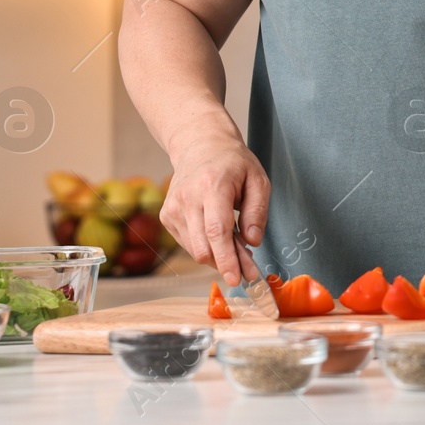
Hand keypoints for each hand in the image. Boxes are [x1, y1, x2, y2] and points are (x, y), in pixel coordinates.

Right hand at [161, 129, 269, 285]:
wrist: (199, 145)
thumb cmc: (233, 162)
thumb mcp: (258, 180)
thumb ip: (257, 211)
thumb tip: (253, 242)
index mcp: (212, 186)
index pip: (216, 231)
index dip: (227, 259)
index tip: (237, 278)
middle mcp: (187, 198)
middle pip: (203, 247)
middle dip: (227, 264)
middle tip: (249, 269)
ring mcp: (172, 208)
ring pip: (195, 250)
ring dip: (218, 257)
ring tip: (238, 247)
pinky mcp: (166, 216)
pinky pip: (188, 244)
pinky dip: (206, 246)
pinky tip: (219, 236)